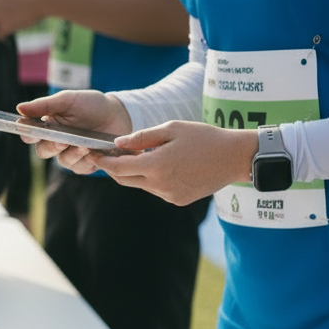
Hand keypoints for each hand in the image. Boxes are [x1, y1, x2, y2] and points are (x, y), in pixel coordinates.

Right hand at [16, 90, 132, 172]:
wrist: (119, 115)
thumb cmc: (91, 105)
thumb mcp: (68, 100)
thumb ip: (45, 105)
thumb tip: (19, 108)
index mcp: (47, 126)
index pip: (30, 134)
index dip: (28, 134)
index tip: (32, 132)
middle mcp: (55, 142)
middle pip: (43, 151)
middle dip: (51, 147)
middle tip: (62, 141)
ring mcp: (70, 154)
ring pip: (62, 162)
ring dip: (72, 154)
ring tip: (85, 145)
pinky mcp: (85, 165)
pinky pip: (79, 168)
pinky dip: (85, 160)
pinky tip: (93, 151)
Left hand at [96, 121, 256, 205]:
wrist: (235, 157)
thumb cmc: (204, 137)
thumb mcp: (171, 128)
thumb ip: (141, 137)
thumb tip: (117, 143)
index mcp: (156, 165)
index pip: (118, 168)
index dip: (102, 162)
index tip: (92, 153)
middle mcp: (160, 184)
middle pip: (124, 179)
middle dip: (113, 168)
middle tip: (109, 154)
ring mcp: (169, 195)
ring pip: (140, 185)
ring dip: (134, 172)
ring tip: (141, 155)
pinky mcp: (178, 200)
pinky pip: (155, 190)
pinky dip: (151, 179)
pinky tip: (162, 165)